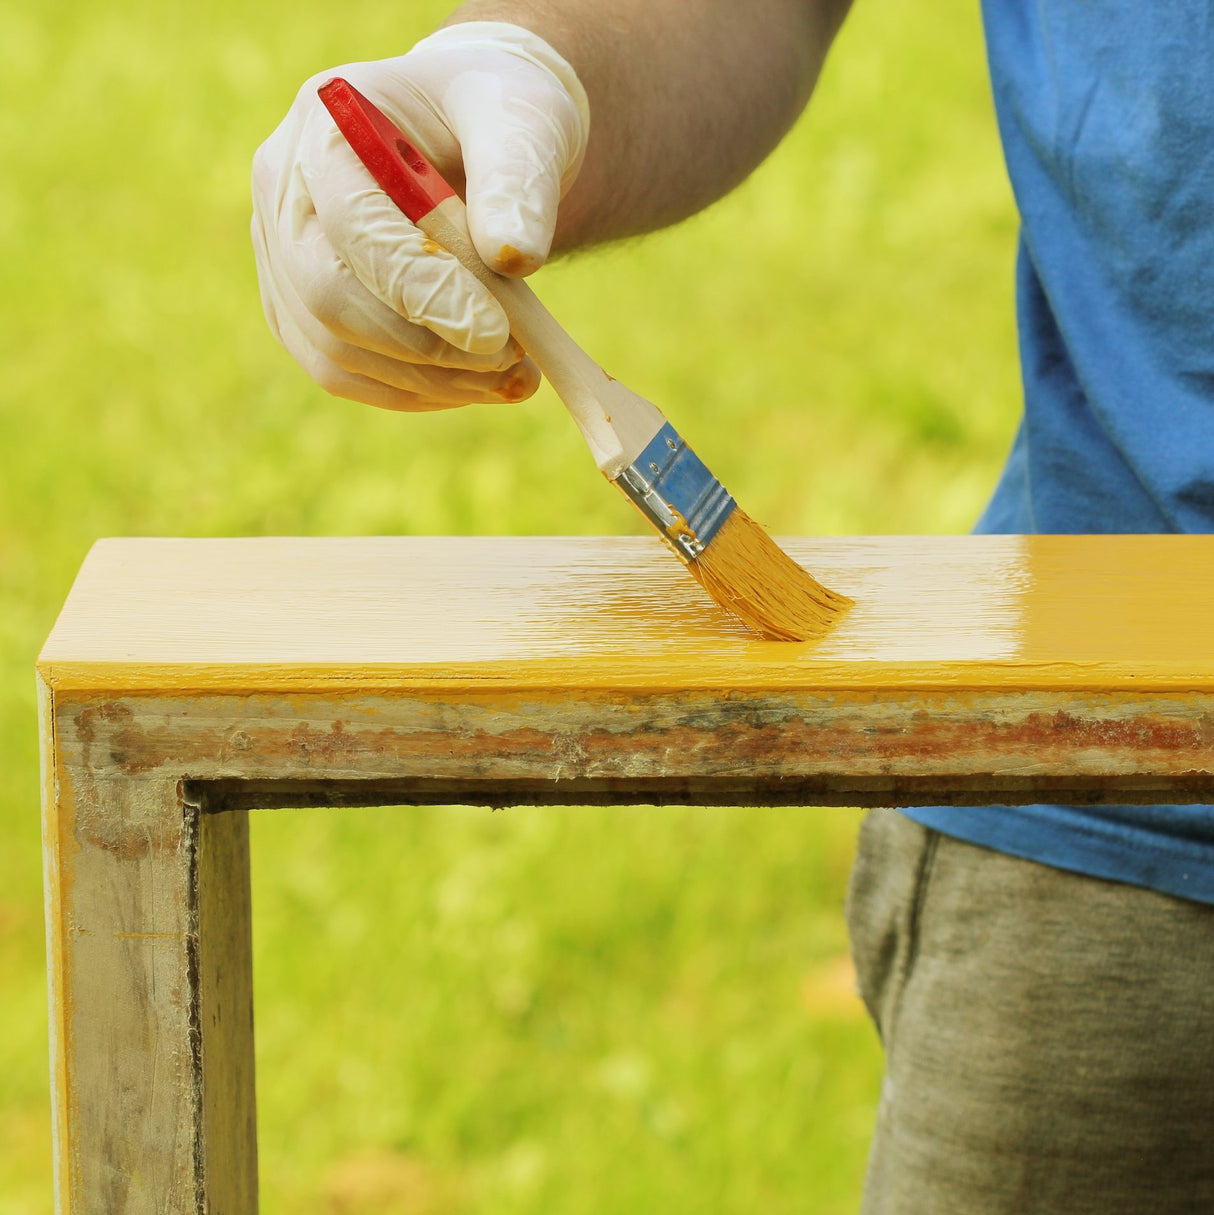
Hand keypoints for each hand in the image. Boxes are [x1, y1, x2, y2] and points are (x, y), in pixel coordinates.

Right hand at [251, 22, 588, 410]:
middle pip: (327, 298)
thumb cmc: (497, 118)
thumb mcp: (523, 125)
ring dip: (429, 381)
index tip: (495, 334)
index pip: (354, 225)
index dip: (422, 290)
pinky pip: (343, 373)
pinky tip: (476, 384)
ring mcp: (282, 256)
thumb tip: (514, 257)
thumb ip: (518, 182)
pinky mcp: (299, 310)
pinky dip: (414, 392)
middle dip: (423, 347)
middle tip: (509, 360)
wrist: (477, 140)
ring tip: (513, 375)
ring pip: (334, 352)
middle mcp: (284, 191)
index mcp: (326, 125)